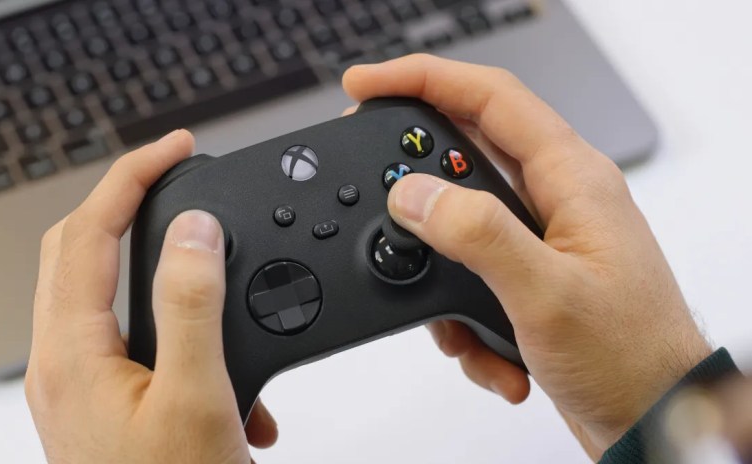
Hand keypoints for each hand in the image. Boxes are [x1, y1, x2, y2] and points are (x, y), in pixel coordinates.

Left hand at [25, 130, 276, 462]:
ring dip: (152, 258)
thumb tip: (194, 231)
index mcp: (73, 353)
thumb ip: (192, 306)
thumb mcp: (196, 398)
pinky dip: (173, 318)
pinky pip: (128, 333)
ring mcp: (81, 384)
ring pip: (103, 289)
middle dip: (127, 201)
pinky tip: (222, 354)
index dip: (132, 176)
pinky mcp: (105, 401)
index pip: (88, 231)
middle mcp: (64, 364)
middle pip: (78, 249)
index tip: (177, 147)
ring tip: (200, 243)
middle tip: (176, 173)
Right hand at [343, 55, 712, 458]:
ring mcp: (540, 241)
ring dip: (441, 278)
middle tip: (382, 205)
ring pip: (457, 228)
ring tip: (463, 323)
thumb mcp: (546, 295)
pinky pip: (468, 278)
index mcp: (571, 180)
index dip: (423, 80)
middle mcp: (555, 200)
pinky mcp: (527, 280)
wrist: (655, 422)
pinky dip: (463, 319)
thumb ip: (476, 235)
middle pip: (464, 157)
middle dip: (417, 189)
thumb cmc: (630, 359)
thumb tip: (413, 195)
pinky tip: (492, 353)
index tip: (366, 87)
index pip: (489, 98)